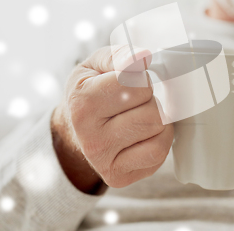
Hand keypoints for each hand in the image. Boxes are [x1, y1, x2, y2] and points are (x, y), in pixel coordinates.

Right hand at [51, 46, 172, 193]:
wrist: (73, 130)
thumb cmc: (90, 91)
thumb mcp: (96, 65)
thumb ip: (119, 56)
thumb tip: (142, 57)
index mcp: (82, 103)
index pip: (137, 84)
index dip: (139, 78)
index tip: (128, 81)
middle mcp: (90, 137)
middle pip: (151, 111)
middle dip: (148, 100)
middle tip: (133, 101)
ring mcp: (104, 161)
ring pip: (159, 131)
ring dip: (155, 118)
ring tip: (137, 115)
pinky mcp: (119, 177)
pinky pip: (159, 152)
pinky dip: (159, 138)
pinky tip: (143, 133)